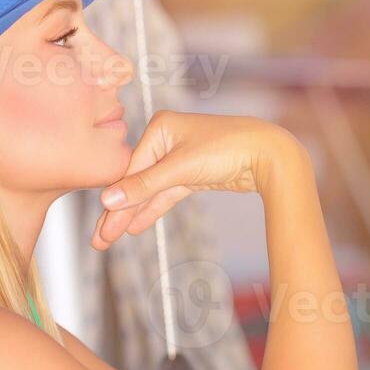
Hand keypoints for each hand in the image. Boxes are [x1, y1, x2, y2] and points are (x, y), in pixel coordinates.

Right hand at [91, 109, 297, 249]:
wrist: (270, 154)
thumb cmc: (228, 149)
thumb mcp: (181, 168)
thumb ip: (144, 186)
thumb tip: (108, 200)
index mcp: (159, 128)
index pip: (130, 170)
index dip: (115, 203)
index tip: (101, 228)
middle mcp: (166, 140)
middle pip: (136, 183)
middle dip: (117, 214)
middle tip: (99, 240)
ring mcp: (179, 158)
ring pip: (150, 192)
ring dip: (131, 216)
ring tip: (109, 239)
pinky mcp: (192, 174)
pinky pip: (165, 195)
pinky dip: (151, 210)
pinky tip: (134, 227)